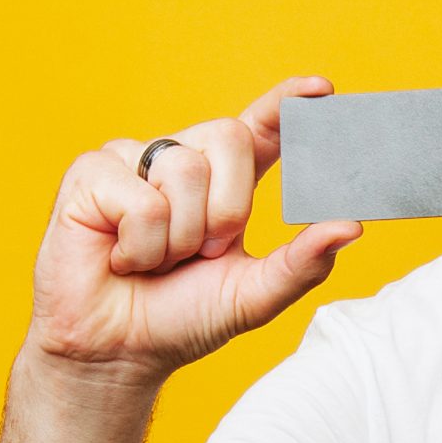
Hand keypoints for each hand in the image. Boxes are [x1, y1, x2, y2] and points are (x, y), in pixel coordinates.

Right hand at [24, 75, 362, 382]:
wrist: (119, 352)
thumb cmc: (181, 319)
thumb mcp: (253, 296)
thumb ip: (302, 263)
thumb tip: (350, 226)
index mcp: (224, 182)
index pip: (261, 129)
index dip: (286, 104)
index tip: (321, 90)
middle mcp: (181, 160)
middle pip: (230, 137)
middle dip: (227, 208)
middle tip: (201, 253)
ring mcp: (134, 161)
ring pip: (184, 169)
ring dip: (179, 236)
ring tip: (155, 260)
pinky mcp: (91, 174)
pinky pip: (139, 197)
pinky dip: (140, 244)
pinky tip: (120, 258)